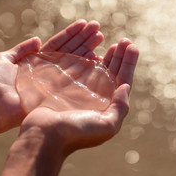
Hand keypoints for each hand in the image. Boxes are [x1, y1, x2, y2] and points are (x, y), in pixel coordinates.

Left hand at [0, 20, 102, 135]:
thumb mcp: (3, 60)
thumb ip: (20, 50)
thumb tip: (38, 39)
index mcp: (36, 62)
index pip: (58, 44)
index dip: (72, 34)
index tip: (85, 24)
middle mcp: (48, 72)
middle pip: (70, 51)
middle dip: (84, 39)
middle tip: (98, 28)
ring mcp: (53, 83)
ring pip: (74, 63)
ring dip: (88, 49)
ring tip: (101, 37)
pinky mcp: (54, 95)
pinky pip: (72, 81)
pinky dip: (85, 70)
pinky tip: (96, 60)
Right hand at [19, 39, 138, 153]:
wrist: (43, 135)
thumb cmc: (75, 132)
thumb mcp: (107, 125)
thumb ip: (120, 107)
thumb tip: (126, 87)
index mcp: (108, 106)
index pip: (123, 81)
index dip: (129, 63)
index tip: (132, 46)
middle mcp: (96, 99)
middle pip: (112, 73)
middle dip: (120, 56)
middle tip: (124, 40)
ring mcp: (81, 92)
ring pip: (97, 69)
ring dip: (106, 55)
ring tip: (112, 42)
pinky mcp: (66, 87)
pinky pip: (79, 69)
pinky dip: (87, 58)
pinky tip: (92, 50)